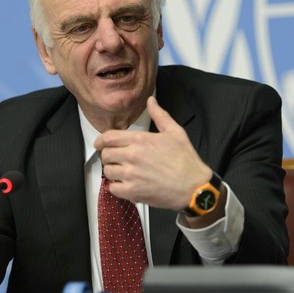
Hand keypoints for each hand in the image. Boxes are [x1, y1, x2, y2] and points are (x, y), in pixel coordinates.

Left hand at [94, 96, 211, 210]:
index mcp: (140, 139)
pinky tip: (126, 184)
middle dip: (108, 156)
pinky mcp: (133, 192)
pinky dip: (117, 187)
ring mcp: (131, 175)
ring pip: (107, 171)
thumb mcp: (175, 132)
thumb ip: (159, 115)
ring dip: (112, 171)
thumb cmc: (186, 160)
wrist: (194, 187)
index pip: (108, 137)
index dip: (100, 141)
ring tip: (122, 172)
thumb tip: (151, 100)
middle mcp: (132, 155)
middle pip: (105, 154)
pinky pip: (113, 188)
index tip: (100, 144)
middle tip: (116, 159)